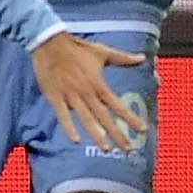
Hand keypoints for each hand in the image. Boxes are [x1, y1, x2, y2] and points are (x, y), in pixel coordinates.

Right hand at [30, 35, 148, 151]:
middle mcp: (86, 93)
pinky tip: (76, 141)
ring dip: (96, 135)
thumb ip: (123, 58)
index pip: (117, 105)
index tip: (142, 130)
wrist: (50, 43)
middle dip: (117, 134)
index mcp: (98, 84)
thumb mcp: (102, 52)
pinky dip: (69, 128)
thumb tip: (143, 58)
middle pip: (104, 117)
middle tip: (128, 149)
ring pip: (86, 120)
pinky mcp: (55, 97)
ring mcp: (70, 96)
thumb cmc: (78, 48)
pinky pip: (63, 116)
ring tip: (107, 149)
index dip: (130, 118)